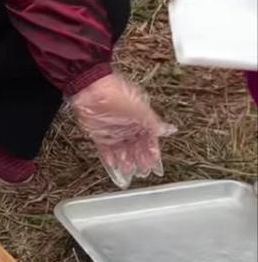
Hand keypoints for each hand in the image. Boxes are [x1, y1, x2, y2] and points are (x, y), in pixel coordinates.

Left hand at [70, 73, 175, 188]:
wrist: (92, 90)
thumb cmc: (117, 94)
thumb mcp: (140, 109)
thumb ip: (153, 123)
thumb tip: (168, 130)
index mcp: (140, 118)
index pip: (149, 138)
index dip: (152, 151)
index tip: (154, 163)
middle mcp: (128, 126)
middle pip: (136, 146)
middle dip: (140, 159)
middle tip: (143, 171)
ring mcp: (114, 131)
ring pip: (122, 150)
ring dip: (126, 161)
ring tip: (129, 170)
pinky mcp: (100, 134)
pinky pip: (105, 149)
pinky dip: (109, 158)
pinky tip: (114, 165)